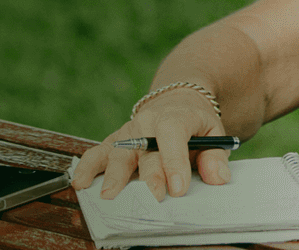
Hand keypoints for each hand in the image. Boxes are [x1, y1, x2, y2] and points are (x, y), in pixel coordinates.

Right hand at [70, 89, 232, 201]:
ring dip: (112, 174)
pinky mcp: (114, 142)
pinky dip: (87, 167)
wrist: (177, 101)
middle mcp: (146, 123)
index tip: (178, 188)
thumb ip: (215, 155)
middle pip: (144, 150)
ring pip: (117, 152)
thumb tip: (217, 177)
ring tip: (107, 195)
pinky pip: (97, 153)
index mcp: (174, 117)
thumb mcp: (214, 133)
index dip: (174, 162)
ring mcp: (127, 133)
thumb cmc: (195, 124)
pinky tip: (81, 182)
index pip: (172, 135)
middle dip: (148, 176)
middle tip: (151, 198)